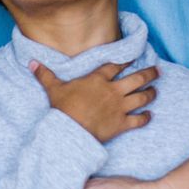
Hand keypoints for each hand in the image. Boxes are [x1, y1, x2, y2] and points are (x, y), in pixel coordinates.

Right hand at [30, 62, 157, 144]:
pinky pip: (139, 120)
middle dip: (149, 74)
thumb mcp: (53, 89)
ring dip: (151, 94)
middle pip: (136, 79)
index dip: (126, 61)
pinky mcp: (122, 124)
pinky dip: (146, 118)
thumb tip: (32, 63)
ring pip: (142, 97)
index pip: (116, 66)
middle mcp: (113, 91)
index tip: (134, 57)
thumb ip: (45, 75)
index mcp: (98, 79)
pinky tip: (149, 116)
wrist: (70, 131)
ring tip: (155, 91)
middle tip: (157, 70)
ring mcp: (119, 107)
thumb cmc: (63, 108)